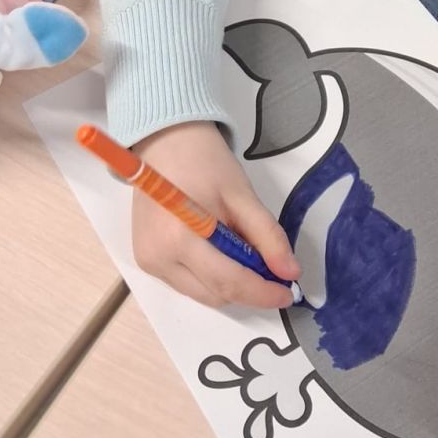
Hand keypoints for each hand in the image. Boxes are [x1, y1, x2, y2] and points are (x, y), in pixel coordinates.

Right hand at [131, 121, 299, 308]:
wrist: (166, 143)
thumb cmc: (206, 163)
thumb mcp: (243, 196)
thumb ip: (268, 236)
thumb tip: (290, 273)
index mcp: (179, 238)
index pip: (228, 281)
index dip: (262, 293)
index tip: (289, 294)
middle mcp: (158, 258)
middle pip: (215, 294)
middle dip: (249, 289)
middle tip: (275, 272)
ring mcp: (149, 262)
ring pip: (202, 294)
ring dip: (230, 284)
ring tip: (247, 256)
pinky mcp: (147, 261)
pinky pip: (188, 283)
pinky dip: (211, 277)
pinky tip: (222, 252)